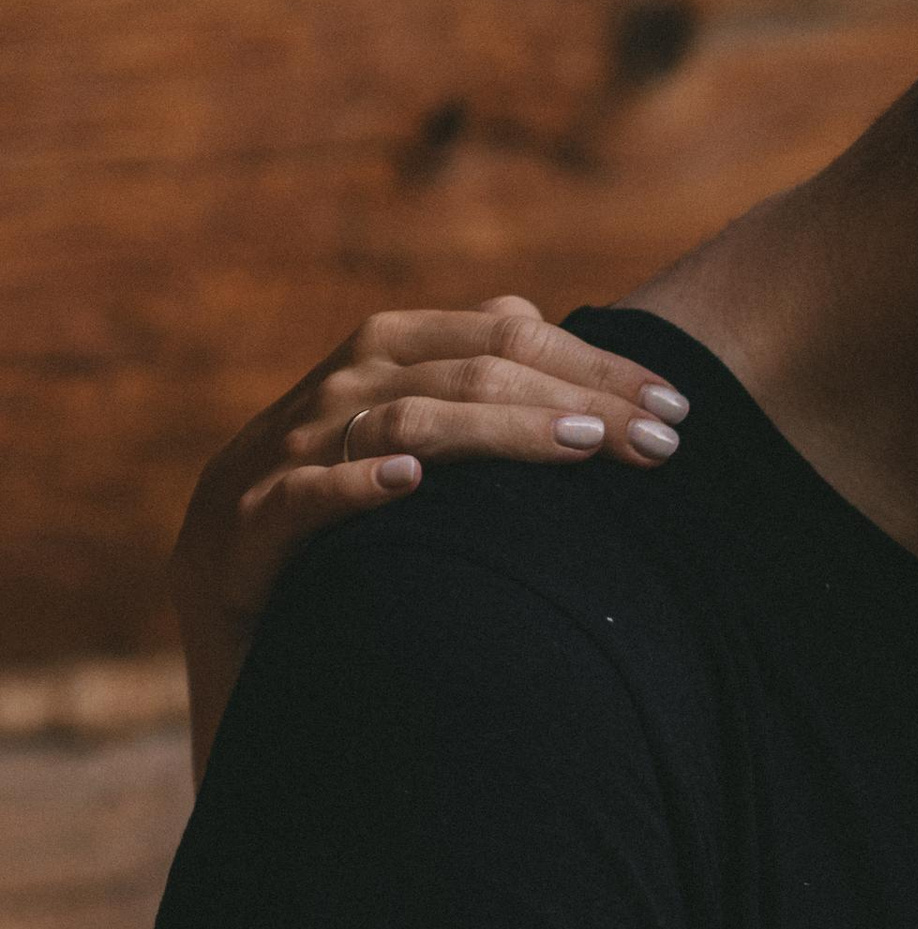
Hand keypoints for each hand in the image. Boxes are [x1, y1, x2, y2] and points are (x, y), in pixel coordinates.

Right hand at [173, 299, 685, 742]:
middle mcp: (328, 394)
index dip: (591, 362)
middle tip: (662, 441)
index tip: (677, 407)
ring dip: (496, 430)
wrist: (231, 613)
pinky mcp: (244, 532)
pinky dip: (352, 483)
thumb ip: (464, 388)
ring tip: (583, 447)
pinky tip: (412, 481)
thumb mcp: (410, 452)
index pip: (497, 333)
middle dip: (574, 398)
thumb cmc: (344, 534)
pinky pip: (299, 498)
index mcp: (376, 361)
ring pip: (396, 418)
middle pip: (464, 370)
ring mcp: (280, 459)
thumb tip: (533, 315)